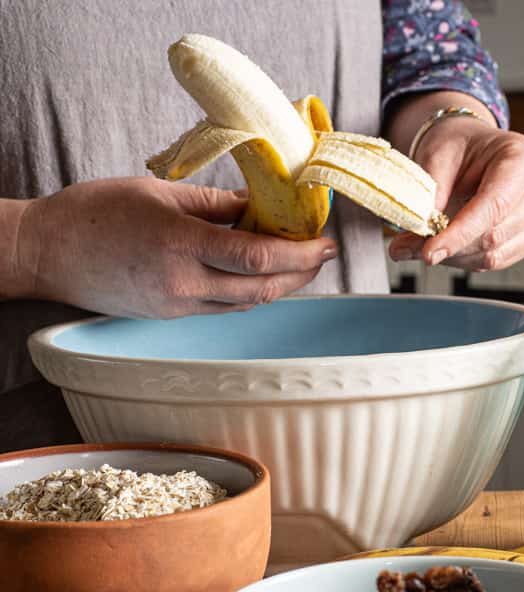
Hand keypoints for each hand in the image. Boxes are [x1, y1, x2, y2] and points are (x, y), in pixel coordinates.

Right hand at [13, 177, 336, 317]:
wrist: (48, 253)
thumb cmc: (96, 213)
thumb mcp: (159, 193)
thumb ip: (215, 204)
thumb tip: (257, 207)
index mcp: (180, 244)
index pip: (257, 256)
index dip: (299, 254)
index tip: (324, 244)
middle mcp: (183, 284)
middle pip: (261, 288)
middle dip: (301, 274)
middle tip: (323, 255)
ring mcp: (178, 306)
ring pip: (246, 303)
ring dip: (279, 285)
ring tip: (300, 263)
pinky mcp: (171, 315)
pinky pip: (224, 307)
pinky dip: (250, 293)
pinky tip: (261, 275)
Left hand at [389, 117, 523, 270]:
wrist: (476, 148)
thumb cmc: (461, 147)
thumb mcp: (439, 154)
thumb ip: (432, 191)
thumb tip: (420, 231)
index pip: (494, 205)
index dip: (459, 233)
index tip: (428, 252)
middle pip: (496, 235)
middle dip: (450, 247)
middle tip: (409, 248)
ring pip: (495, 255)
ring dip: (454, 257)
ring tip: (424, 245)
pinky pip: (496, 261)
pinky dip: (465, 260)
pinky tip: (447, 247)